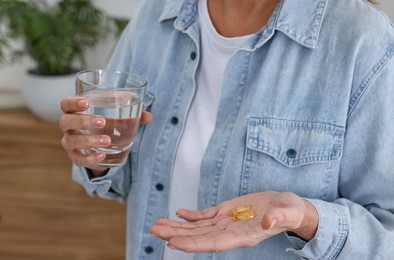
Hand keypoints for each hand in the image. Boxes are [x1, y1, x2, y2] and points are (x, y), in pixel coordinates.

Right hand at [59, 96, 152, 175]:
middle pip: (66, 121)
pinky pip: (79, 160)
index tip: (86, 103)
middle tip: (102, 122)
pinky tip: (102, 155)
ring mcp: (71, 143)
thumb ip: (134, 113)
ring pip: (71, 141)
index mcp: (76, 112)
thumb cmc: (108, 123)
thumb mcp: (119, 115)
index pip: (65, 104)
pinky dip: (90, 158)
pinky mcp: (77, 157)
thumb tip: (148, 116)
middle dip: (82, 121)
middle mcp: (69, 127)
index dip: (73, 102)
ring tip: (107, 140)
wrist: (103, 146)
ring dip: (88, 140)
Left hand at [150, 191, 317, 252]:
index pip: (214, 243)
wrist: (286, 207)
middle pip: (199, 237)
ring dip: (177, 227)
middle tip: (154, 231)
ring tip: (157, 225)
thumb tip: (268, 222)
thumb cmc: (289, 211)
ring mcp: (227, 223)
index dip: (194, 244)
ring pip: (197, 227)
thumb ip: (278, 217)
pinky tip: (178, 213)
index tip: (174, 244)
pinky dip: (191, 215)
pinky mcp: (227, 212)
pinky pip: (205, 216)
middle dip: (176, 235)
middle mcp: (231, 232)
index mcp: (244, 236)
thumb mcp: (287, 211)